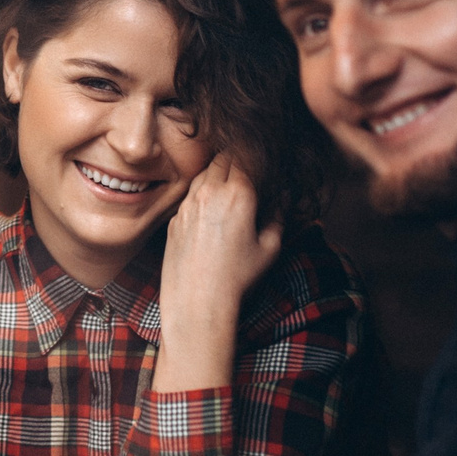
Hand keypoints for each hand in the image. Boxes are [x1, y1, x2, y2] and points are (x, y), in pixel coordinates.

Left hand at [154, 157, 282, 393]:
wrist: (197, 301)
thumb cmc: (238, 278)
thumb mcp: (270, 248)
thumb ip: (278, 217)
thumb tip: (281, 201)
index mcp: (239, 194)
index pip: (247, 156)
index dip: (256, 154)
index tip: (265, 158)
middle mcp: (210, 192)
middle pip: (223, 158)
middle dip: (237, 158)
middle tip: (249, 166)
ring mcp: (188, 204)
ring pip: (203, 172)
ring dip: (217, 172)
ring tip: (230, 183)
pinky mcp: (175, 218)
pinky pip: (190, 194)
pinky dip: (202, 192)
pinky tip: (211, 206)